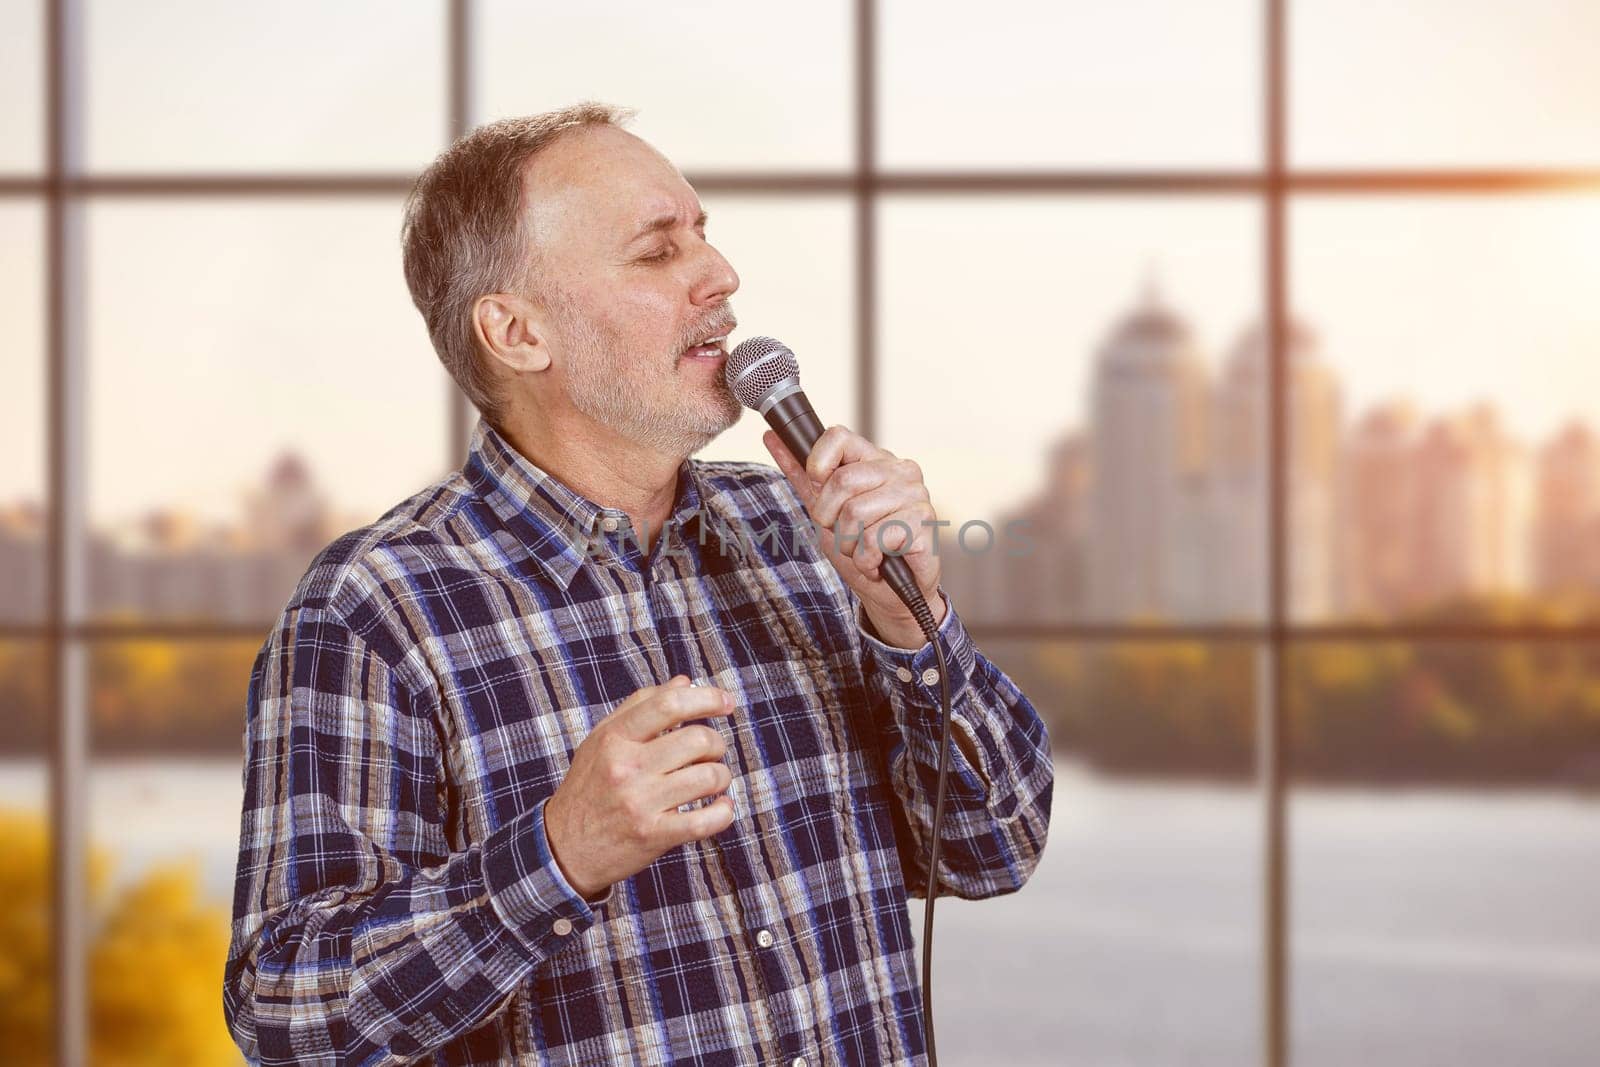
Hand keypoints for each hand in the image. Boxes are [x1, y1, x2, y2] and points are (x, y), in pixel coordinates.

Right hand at [543, 677, 735, 898]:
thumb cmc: (589, 787)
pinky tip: (720, 806)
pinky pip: (706, 820)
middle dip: (717, 743)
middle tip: (711, 752)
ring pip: (708, 777)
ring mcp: (640, 803)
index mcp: (614, 738)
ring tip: (712, 780)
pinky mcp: (653, 835)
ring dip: (721, 776)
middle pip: (697, 739)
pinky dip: (724, 811)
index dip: (707, 698)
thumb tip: (685, 682)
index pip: (669, 704)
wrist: (562, 847)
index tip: (726, 702)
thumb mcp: (603, 739)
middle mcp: (626, 767)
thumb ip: (642, 706)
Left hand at [763, 425, 945, 648]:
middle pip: (842, 480)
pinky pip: (875, 538)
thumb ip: (802, 476)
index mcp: (876, 460)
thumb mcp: (825, 511)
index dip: (818, 465)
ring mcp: (915, 494)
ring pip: (856, 513)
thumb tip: (772, 438)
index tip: (819, 489)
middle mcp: (900, 470)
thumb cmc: (862, 549)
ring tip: (864, 550)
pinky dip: (867, 559)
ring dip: (850, 544)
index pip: (839, 436)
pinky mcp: (923, 522)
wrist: (892, 594)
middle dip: (830, 518)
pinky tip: (878, 562)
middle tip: (846, 534)